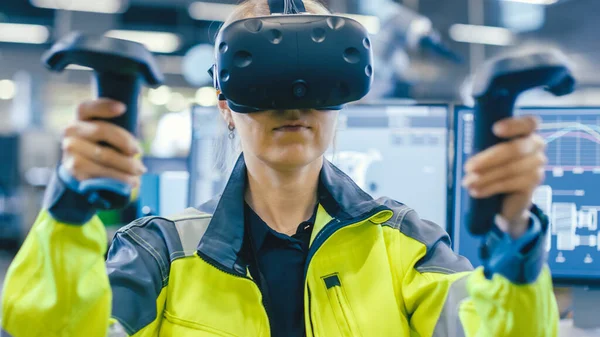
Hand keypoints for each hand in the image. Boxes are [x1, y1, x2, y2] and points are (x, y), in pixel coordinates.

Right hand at [61, 98, 146, 187]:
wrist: (81, 171)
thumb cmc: (102, 146)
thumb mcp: (106, 134)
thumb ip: (116, 129)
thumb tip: (136, 144)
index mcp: (81, 117)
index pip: (87, 107)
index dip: (103, 106)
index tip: (122, 108)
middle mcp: (71, 131)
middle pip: (101, 131)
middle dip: (125, 141)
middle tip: (139, 152)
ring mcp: (70, 150)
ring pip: (104, 155)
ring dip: (127, 164)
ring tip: (140, 170)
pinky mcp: (74, 169)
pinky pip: (102, 172)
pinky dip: (121, 177)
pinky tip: (132, 181)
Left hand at [462, 116, 546, 237]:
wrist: (503, 198)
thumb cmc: (492, 166)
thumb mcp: (486, 151)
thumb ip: (484, 144)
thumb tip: (473, 152)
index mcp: (526, 132)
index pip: (528, 123)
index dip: (514, 125)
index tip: (495, 129)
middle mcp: (536, 146)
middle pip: (515, 149)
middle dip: (488, 159)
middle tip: (468, 168)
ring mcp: (537, 165)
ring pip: (510, 169)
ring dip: (485, 177)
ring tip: (467, 183)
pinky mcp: (533, 184)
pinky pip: (509, 184)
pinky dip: (490, 187)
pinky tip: (476, 191)